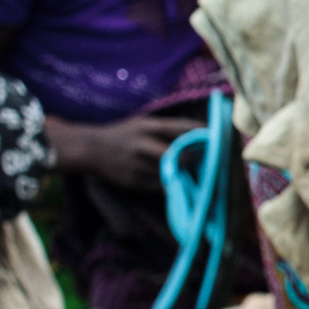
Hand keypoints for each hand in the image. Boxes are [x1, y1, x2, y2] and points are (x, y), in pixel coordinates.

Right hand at [53, 107, 200, 186]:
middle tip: (214, 160)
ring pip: (171, 173)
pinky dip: (173, 184)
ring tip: (203, 173)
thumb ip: (168, 129)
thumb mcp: (143, 123)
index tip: (218, 137)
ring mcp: (138, 165)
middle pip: (179, 154)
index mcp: (147, 126)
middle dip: (198, 158)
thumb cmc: (123, 134)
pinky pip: (160, 185)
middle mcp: (143, 145)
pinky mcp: (134, 181)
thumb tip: (200, 135)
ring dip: (188, 174)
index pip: (181, 129)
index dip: (202, 134)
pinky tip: (184, 183)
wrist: (90, 148)